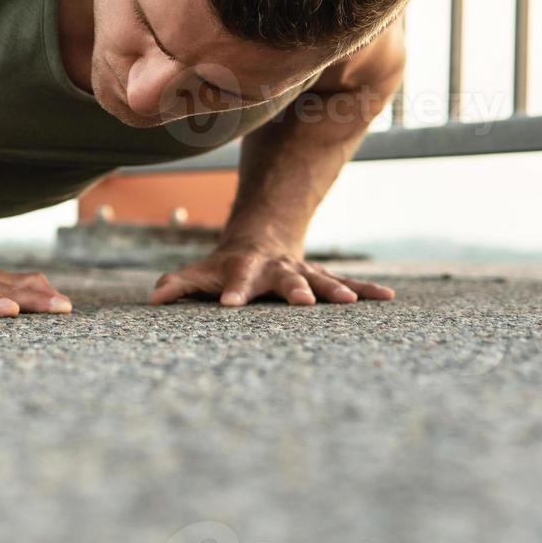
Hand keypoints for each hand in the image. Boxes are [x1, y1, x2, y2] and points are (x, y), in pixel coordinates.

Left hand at [149, 240, 394, 306]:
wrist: (261, 237)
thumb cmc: (224, 267)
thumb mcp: (199, 273)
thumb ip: (178, 285)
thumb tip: (153, 300)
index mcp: (245, 269)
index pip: (237, 280)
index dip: (234, 291)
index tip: (229, 305)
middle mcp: (277, 269)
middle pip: (285, 279)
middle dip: (294, 290)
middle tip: (301, 303)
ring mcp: (303, 273)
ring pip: (322, 281)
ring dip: (336, 291)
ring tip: (351, 303)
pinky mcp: (324, 278)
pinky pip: (349, 283)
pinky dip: (367, 290)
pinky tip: (388, 298)